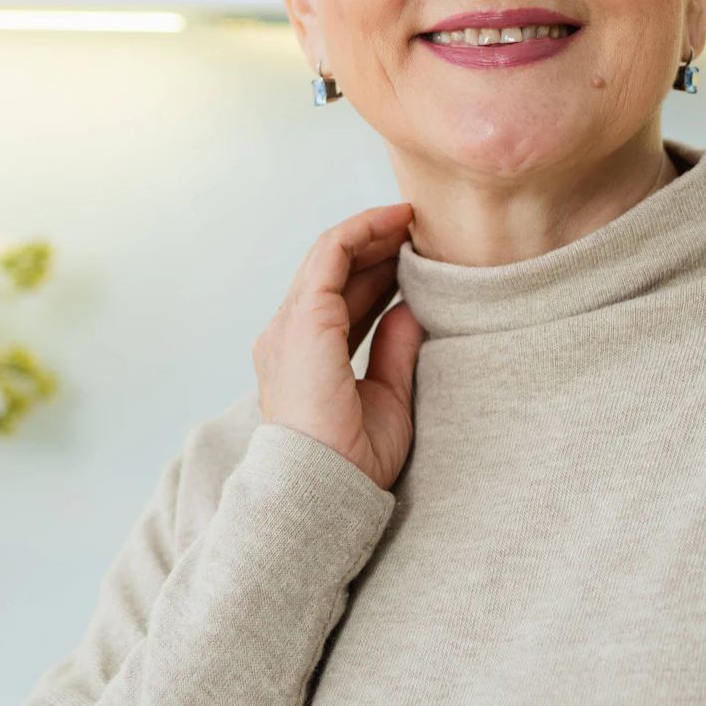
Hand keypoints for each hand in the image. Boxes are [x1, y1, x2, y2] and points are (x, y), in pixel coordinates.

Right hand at [252, 204, 424, 489]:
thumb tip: (410, 312)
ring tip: (411, 218)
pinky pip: (331, 254)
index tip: (413, 257)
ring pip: (331, 256)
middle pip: (334, 273)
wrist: (328, 487)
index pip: (340, 300)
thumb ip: (393, 352)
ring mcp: (291, 324)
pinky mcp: (305, 317)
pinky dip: (362, 231)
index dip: (375, 273)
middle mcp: (288, 335)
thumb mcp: (386, 398)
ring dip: (371, 232)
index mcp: (303, 357)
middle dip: (375, 246)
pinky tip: (395, 221)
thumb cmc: (353, 462)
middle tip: (417, 228)